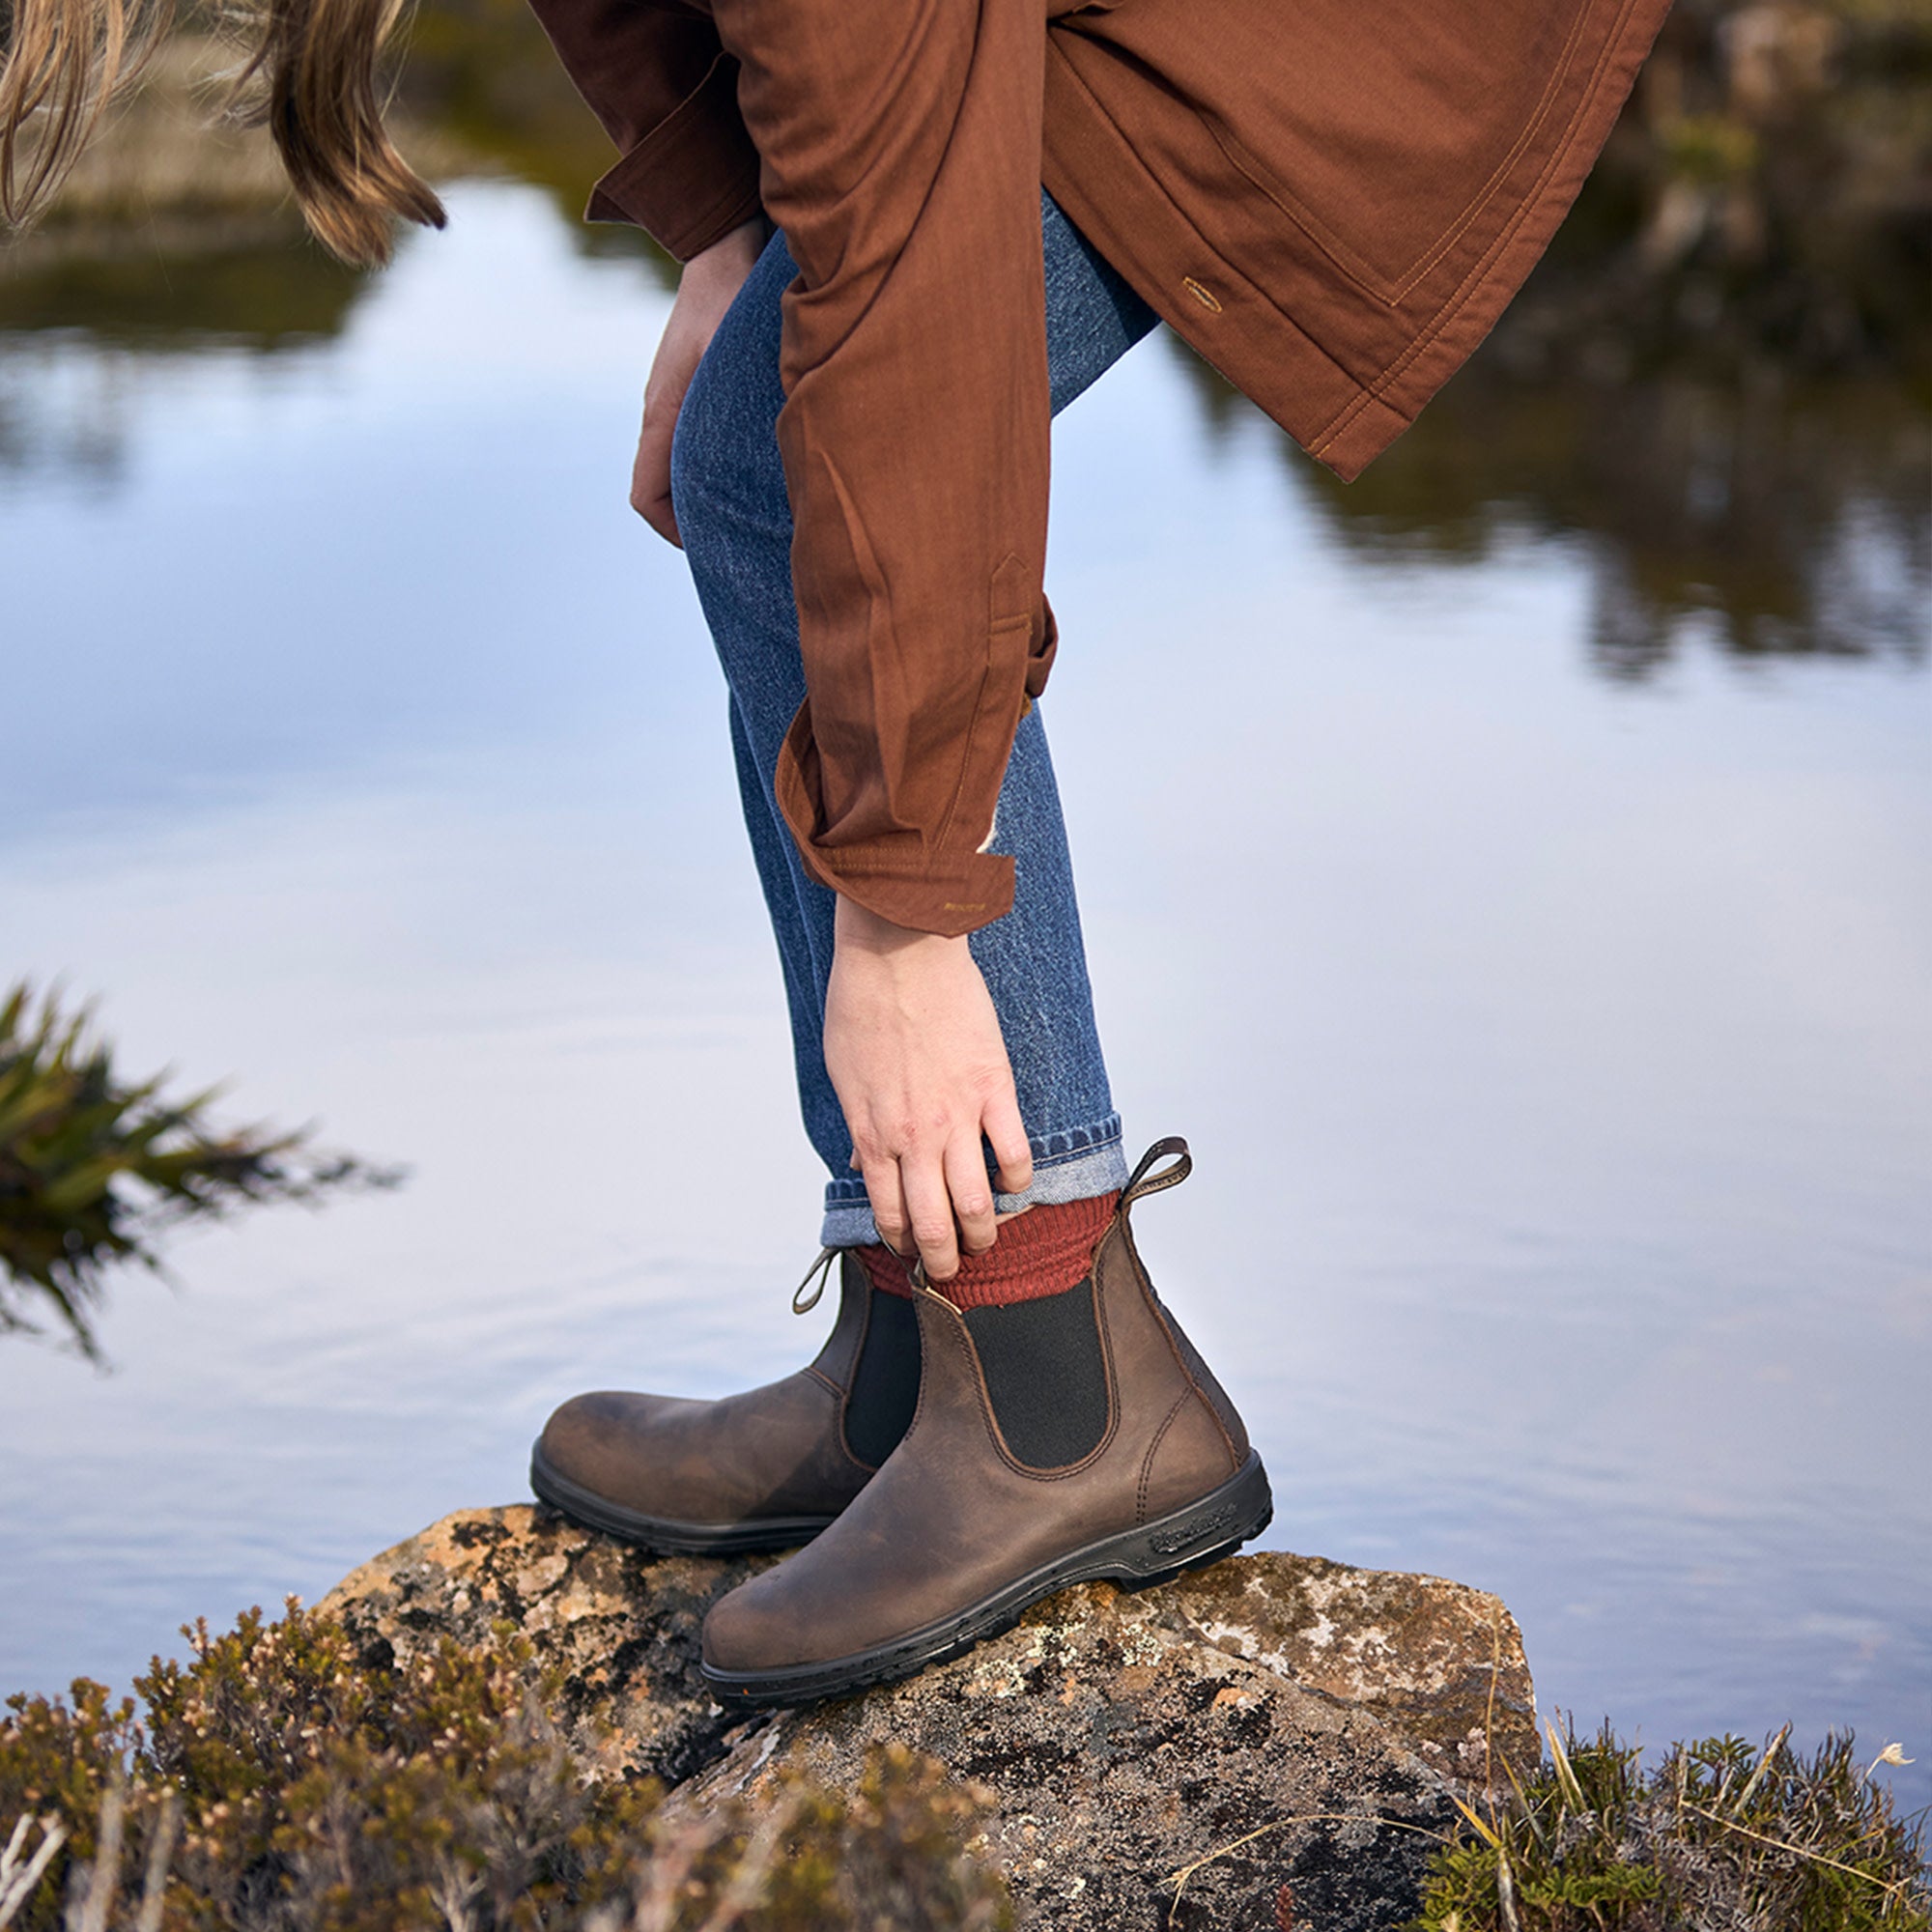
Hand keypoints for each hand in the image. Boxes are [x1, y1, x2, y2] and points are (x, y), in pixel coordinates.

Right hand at [631, 217, 766, 545]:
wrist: (730, 241)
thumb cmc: (733, 298)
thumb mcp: (734, 362)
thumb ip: (733, 417)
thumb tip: (753, 481)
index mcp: (661, 414)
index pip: (646, 496)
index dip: (674, 532)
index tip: (715, 548)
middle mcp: (663, 411)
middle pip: (664, 489)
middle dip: (700, 519)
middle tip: (749, 539)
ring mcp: (678, 397)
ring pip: (683, 464)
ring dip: (713, 490)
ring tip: (762, 508)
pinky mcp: (697, 385)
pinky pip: (700, 437)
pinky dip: (722, 460)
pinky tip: (766, 463)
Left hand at [824, 898, 1034, 1281]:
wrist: (897, 952)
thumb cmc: (861, 1005)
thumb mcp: (843, 1074)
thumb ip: (859, 1125)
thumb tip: (863, 1165)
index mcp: (873, 1133)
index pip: (890, 1213)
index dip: (903, 1244)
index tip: (912, 1253)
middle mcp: (914, 1136)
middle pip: (934, 1222)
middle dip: (944, 1258)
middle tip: (952, 1269)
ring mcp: (957, 1115)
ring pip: (977, 1200)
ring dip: (983, 1231)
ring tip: (987, 1239)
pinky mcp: (993, 1089)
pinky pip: (1013, 1152)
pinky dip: (1017, 1179)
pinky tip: (1015, 1184)